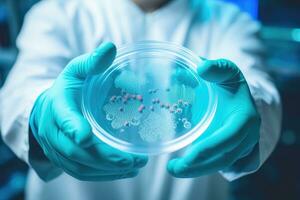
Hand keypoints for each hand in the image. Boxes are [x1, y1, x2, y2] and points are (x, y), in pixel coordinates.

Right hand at [30, 42, 147, 180]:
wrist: (50, 110)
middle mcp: (55, 132)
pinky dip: (104, 175)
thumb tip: (111, 47)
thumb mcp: (77, 71)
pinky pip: (82, 173)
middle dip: (103, 157)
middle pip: (75, 150)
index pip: (63, 118)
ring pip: (80, 166)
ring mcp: (59, 150)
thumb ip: (92, 62)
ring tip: (135, 166)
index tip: (87, 135)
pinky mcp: (67, 161)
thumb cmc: (68, 89)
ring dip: (107, 170)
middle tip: (130, 159)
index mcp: (57, 106)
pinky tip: (125, 172)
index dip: (73, 127)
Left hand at [167, 59, 260, 177]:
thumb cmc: (230, 84)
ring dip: (196, 170)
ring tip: (172, 169)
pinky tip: (182, 167)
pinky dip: (200, 167)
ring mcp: (239, 147)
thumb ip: (217, 68)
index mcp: (245, 118)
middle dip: (199, 166)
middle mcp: (246, 137)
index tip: (189, 155)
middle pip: (223, 158)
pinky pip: (216, 164)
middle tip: (173, 168)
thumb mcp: (227, 72)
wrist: (238, 97)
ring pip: (219, 165)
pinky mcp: (230, 152)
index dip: (211, 147)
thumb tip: (201, 68)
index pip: (230, 137)